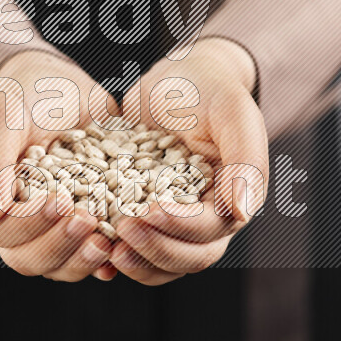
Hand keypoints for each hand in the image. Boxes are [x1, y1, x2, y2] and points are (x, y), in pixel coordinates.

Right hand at [0, 50, 118, 281]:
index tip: (60, 202)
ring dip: (82, 260)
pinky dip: (108, 259)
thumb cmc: (25, 98)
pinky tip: (124, 251)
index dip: (30, 224)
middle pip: (29, 258)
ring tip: (108, 241)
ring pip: (59, 265)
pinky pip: (92, 256)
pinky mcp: (86, 224)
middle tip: (88, 221)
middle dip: (59, 246)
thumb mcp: (5, 117)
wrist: (60, 87)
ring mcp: (53, 228)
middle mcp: (19, 222)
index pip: (2, 231)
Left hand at [112, 38, 268, 284]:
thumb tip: (242, 211)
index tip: (150, 211)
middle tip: (121, 231)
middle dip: (154, 250)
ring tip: (106, 246)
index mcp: (231, 200)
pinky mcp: (143, 213)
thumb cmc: (210, 90)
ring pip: (160, 262)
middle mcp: (205, 218)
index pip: (210, 232)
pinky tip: (94, 241)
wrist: (178, 78)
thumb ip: (246, 158)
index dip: (181, 228)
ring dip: (136, 260)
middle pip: (186, 257)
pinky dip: (115, 250)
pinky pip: (134, 246)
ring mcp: (173, 220)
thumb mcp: (233, 112)